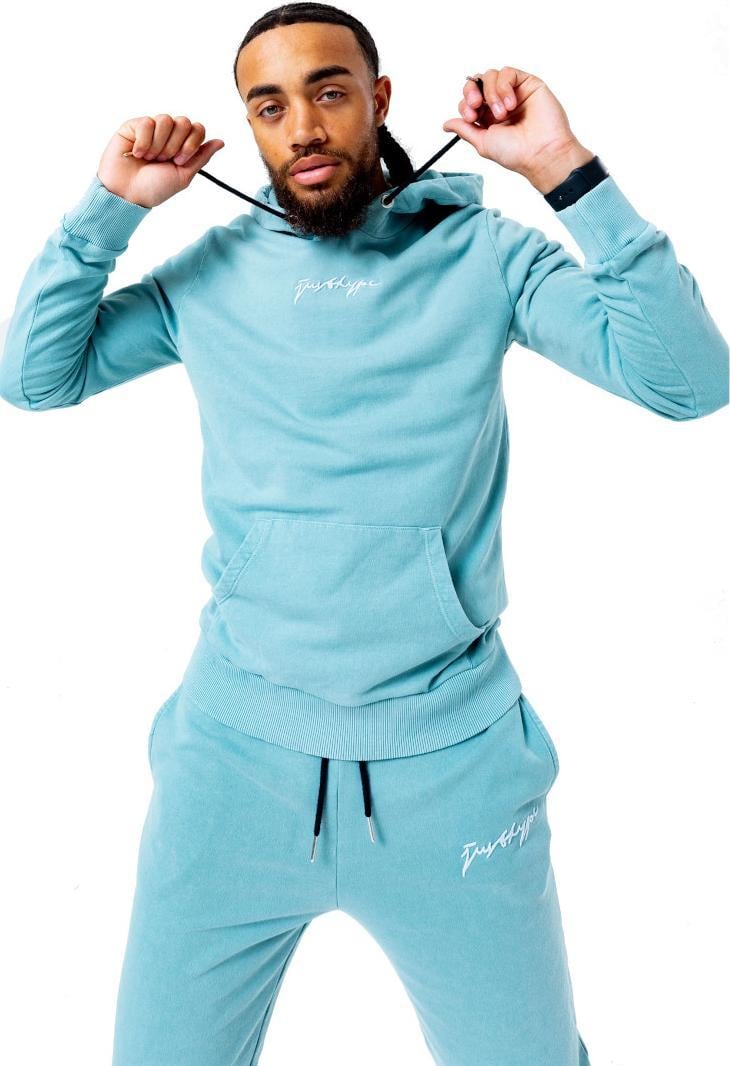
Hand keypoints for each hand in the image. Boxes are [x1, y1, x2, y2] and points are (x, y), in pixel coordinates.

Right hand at [97, 115, 224, 208]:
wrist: (128, 193)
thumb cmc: (154, 188)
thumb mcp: (184, 175)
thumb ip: (201, 157)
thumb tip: (221, 142)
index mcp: (181, 145)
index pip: (198, 128)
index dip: (191, 143)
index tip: (180, 161)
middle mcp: (168, 135)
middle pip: (184, 121)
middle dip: (175, 145)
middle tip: (163, 160)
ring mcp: (151, 129)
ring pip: (165, 120)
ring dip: (159, 145)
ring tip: (149, 158)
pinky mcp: (133, 126)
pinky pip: (147, 122)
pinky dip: (143, 142)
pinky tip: (136, 153)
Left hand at [442, 67, 593, 191]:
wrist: (540, 153)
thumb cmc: (516, 153)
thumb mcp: (482, 143)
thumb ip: (464, 130)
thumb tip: (446, 125)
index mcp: (488, 118)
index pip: (469, 100)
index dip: (465, 104)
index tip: (470, 116)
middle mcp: (500, 103)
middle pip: (477, 83)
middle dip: (472, 92)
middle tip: (476, 106)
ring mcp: (514, 92)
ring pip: (491, 76)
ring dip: (491, 93)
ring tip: (502, 113)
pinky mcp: (528, 83)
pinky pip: (508, 73)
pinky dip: (504, 86)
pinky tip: (510, 104)